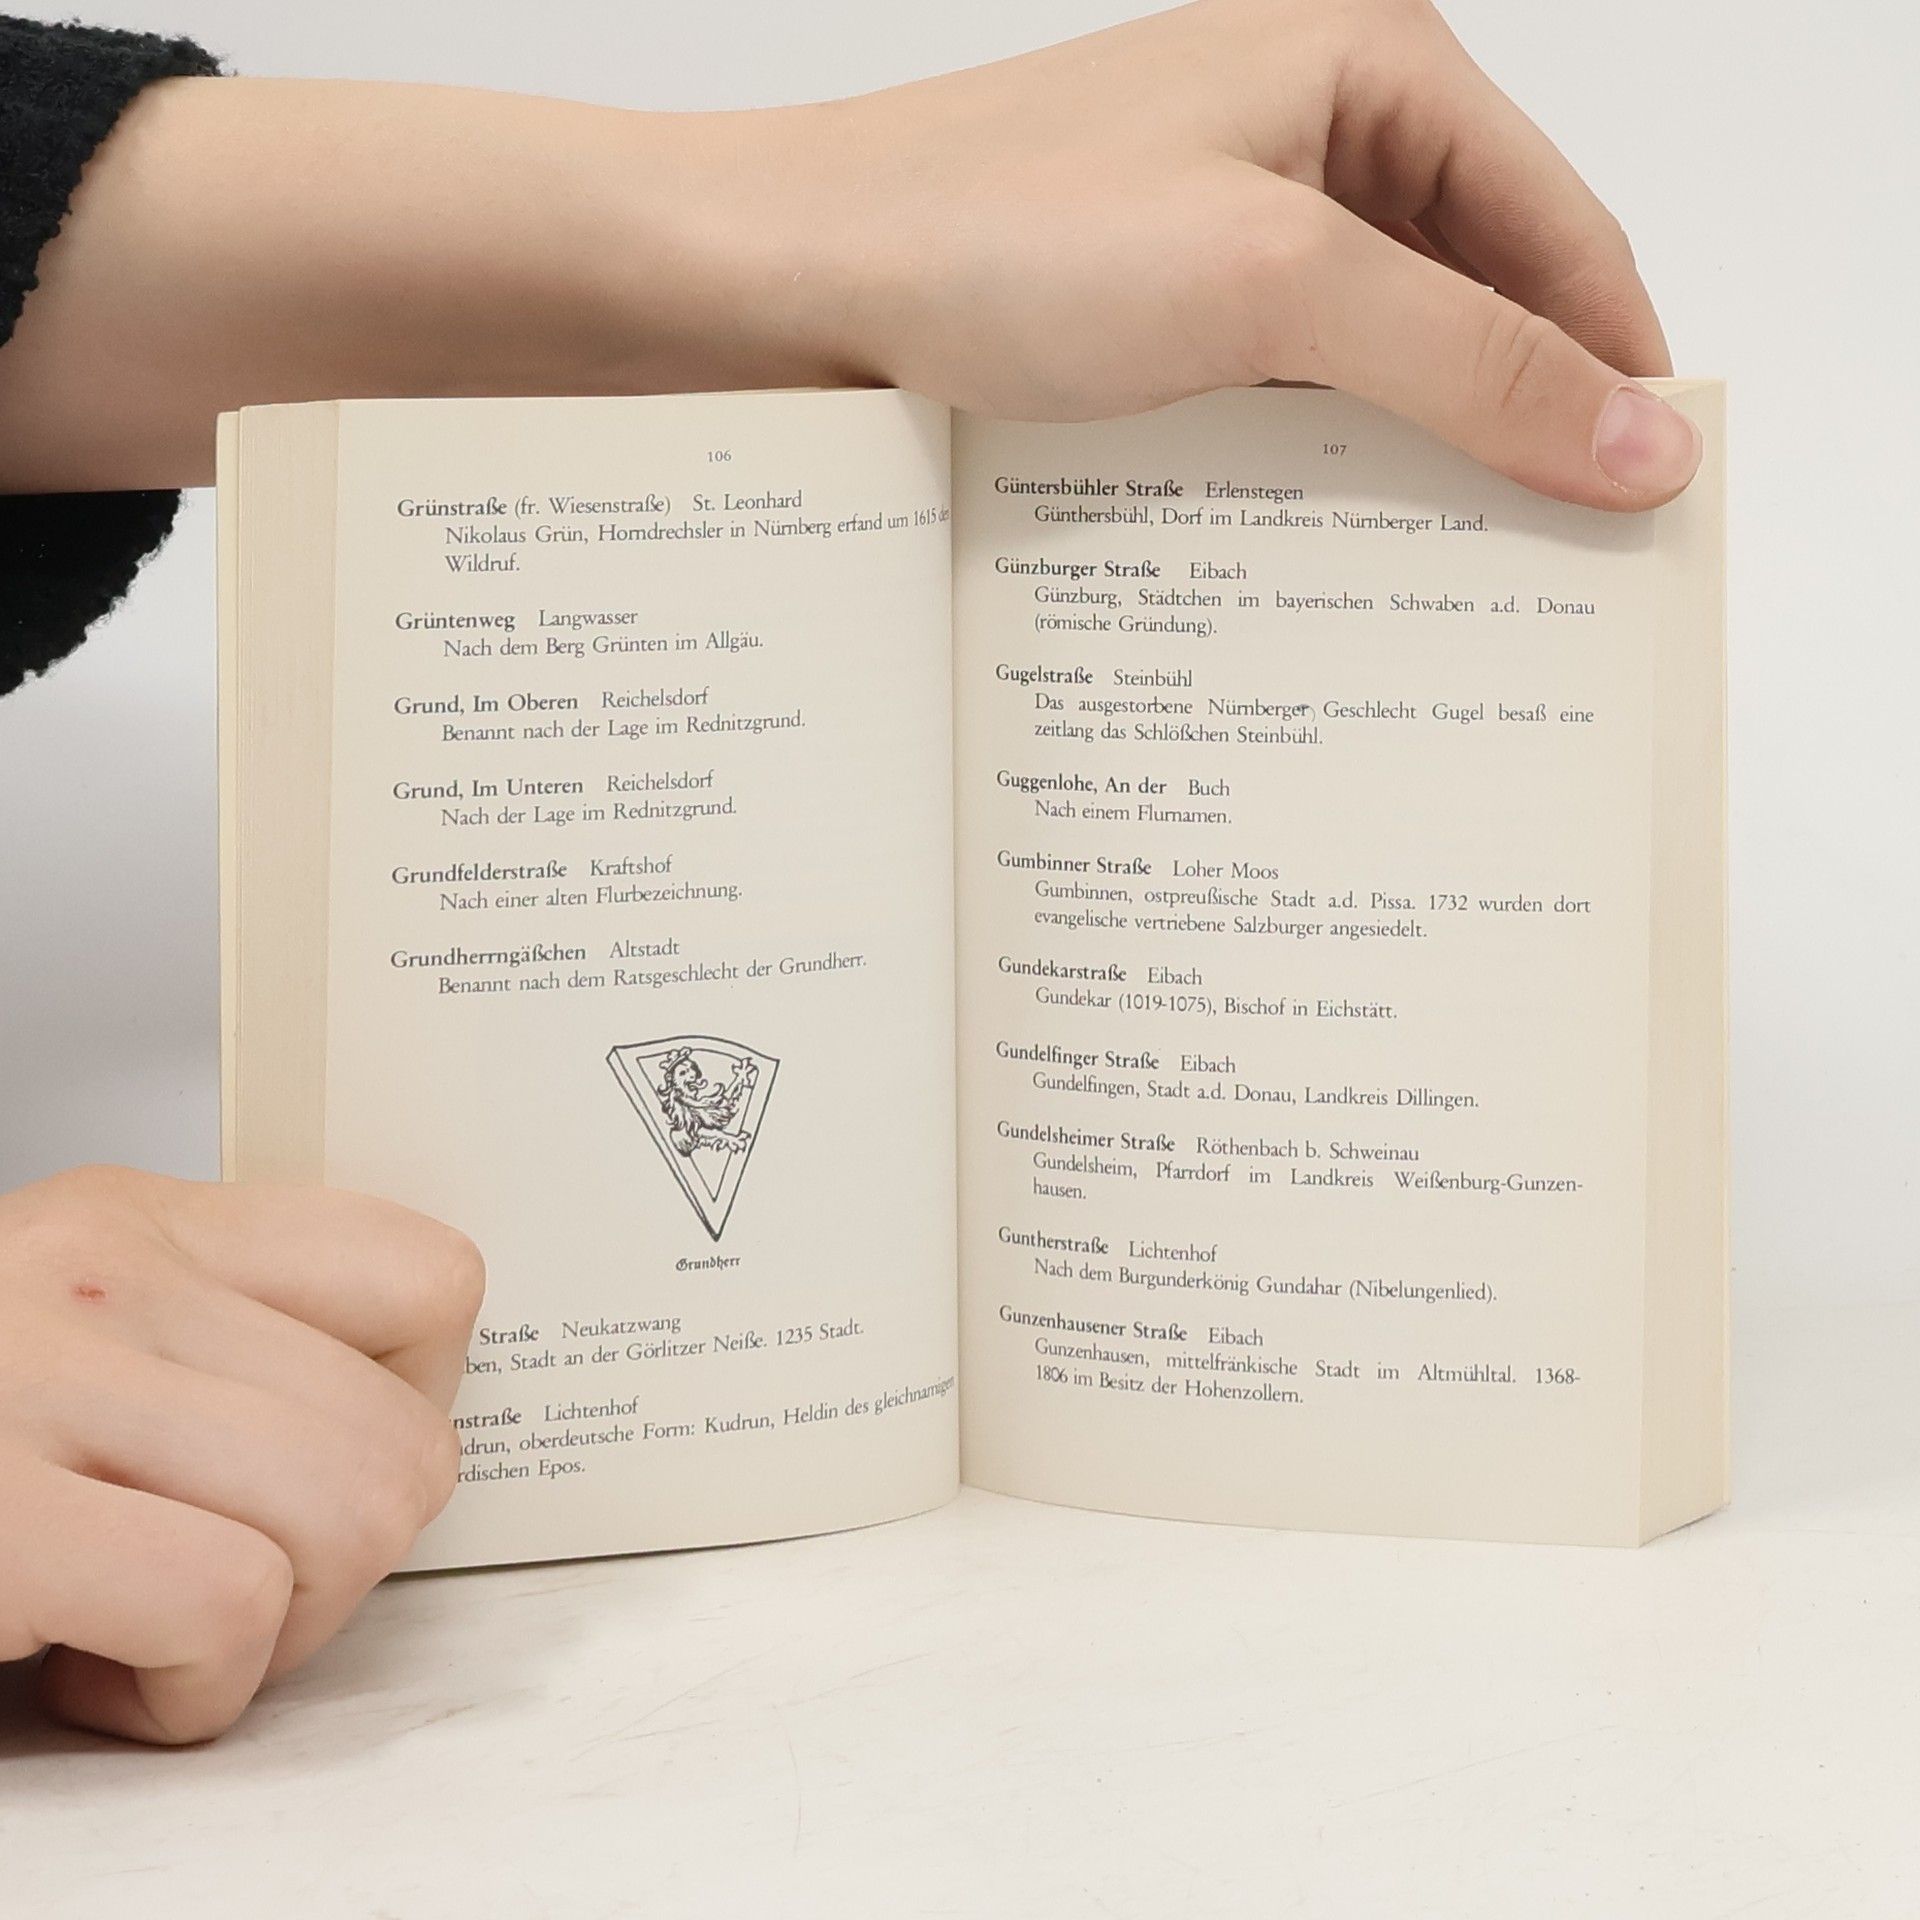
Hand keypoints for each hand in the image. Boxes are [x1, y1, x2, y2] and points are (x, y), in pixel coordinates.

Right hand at [0, 1166, 482, 1744]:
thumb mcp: (72, 1341)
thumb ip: (218, 1343)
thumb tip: (397, 1414)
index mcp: (138, 1224)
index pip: (429, 1279)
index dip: (413, 1411)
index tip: (322, 1476)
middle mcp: (101, 1274)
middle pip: (409, 1443)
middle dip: (338, 1566)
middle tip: (214, 1588)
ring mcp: (40, 1381)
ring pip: (354, 1519)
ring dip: (269, 1633)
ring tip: (139, 1627)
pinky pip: (229, 1607)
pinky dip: (185, 1694)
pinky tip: (83, 1675)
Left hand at [766, 0, 1695, 507]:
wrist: (785, 285)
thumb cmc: (991, 236)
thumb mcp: (1271, 286)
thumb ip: (1469, 360)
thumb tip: (1641, 437)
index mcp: (1372, 72)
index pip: (1563, 232)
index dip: (1615, 368)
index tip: (1647, 508)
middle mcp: (1309, 136)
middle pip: (1479, 298)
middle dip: (1513, 428)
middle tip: (1547, 573)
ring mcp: (1227, 226)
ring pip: (1378, 358)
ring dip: (1409, 462)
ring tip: (1439, 585)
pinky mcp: (1159, 310)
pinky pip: (1284, 393)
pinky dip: (1315, 468)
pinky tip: (1318, 552)